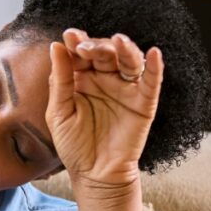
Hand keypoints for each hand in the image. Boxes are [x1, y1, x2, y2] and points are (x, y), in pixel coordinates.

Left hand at [45, 28, 162, 196]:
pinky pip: (151, 80)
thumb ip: (59, 81)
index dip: (77, 43)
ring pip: (129, 61)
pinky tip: (153, 54)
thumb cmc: (73, 145)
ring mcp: (125, 88)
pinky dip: (154, 67)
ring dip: (125, 49)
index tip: (69, 36)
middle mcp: (105, 79)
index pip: (81, 54)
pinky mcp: (143, 101)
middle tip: (85, 47)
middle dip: (97, 46)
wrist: (94, 174)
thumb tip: (56, 46)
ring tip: (117, 41)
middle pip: (105, 53)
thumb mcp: (59, 112)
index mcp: (81, 79)